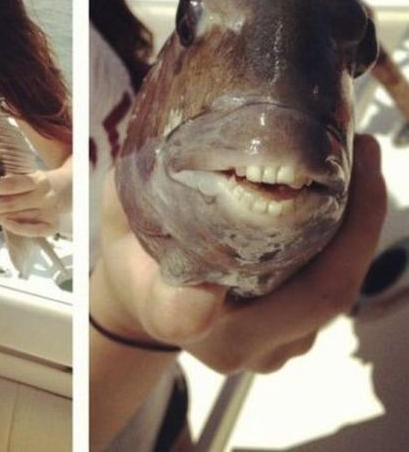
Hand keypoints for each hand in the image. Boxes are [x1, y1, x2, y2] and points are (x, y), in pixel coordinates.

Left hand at [0, 167, 69, 236]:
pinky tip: (2, 223)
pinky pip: (30, 230)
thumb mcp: (28, 173)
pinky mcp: (52, 226)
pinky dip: (14, 227)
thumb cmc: (38, 182)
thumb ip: (10, 179)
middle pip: (10, 203)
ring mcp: (49, 212)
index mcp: (38, 180)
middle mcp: (45, 196)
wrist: (66, 189)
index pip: (10, 184)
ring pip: (17, 217)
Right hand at [93, 134, 386, 373]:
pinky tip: (350, 197)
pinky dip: (350, 245)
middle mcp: (228, 343)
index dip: (238, 269)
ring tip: (361, 162)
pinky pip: (332, 294)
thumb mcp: (119, 212)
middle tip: (361, 153)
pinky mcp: (293, 339)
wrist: (144, 304)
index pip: (184, 311)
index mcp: (168, 312)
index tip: (264, 210)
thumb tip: (175, 133)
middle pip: (312, 296)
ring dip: (361, 229)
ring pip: (333, 296)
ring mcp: (269, 348)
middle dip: (358, 222)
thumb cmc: (132, 254)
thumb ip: (139, 184)